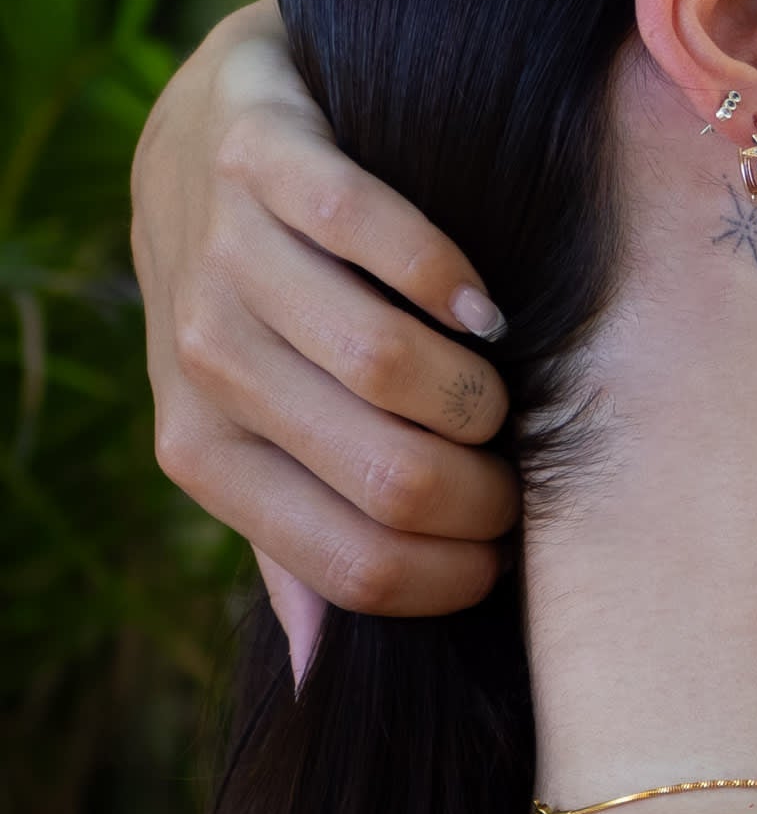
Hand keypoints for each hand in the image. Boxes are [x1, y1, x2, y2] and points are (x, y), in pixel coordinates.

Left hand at [130, 0, 519, 682]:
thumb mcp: (246, 423)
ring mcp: (228, 257)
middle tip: (511, 467)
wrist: (188, 140)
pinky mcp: (262, 159)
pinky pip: (370, 231)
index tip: (503, 551)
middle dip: (485, 490)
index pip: (355, 567)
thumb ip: (287, 534)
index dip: (457, 576)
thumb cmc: (243, 300)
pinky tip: (480, 303)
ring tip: (496, 381)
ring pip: (385, 363)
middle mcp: (205, 362)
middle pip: (390, 474)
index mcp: (201, 451)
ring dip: (474, 389)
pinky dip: (448, 277)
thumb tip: (316, 673)